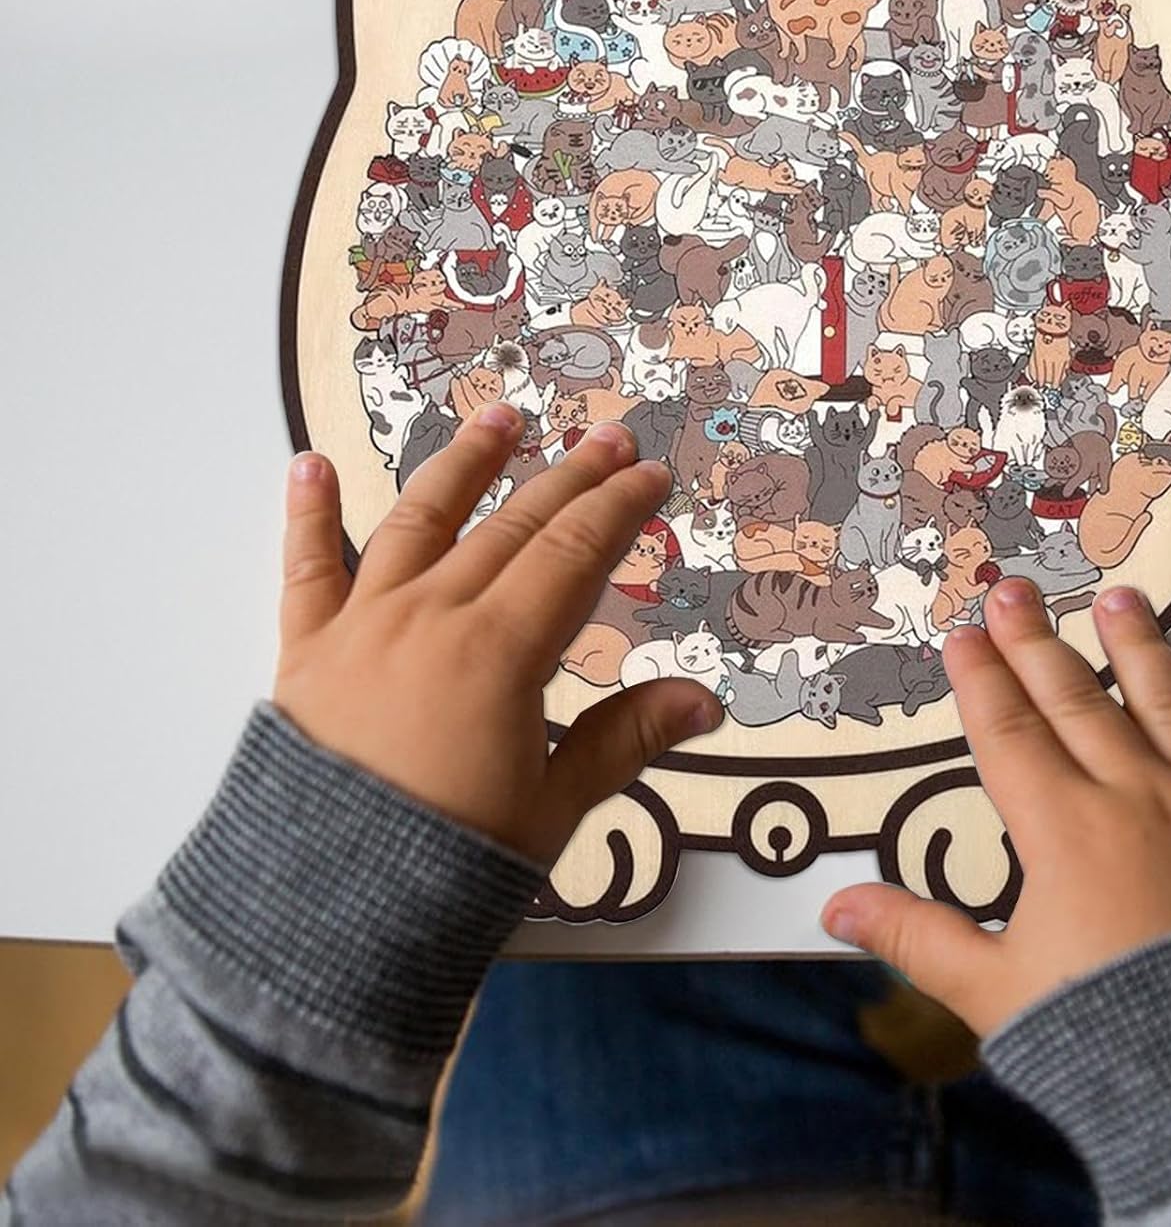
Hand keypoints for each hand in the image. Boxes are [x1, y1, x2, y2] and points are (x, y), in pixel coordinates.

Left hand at [274, 406, 722, 863]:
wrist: (326, 913)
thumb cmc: (451, 865)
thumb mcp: (554, 805)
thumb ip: (625, 741)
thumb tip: (704, 702)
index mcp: (501, 650)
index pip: (575, 553)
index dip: (619, 508)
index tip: (650, 474)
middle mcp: (432, 615)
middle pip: (513, 526)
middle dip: (568, 477)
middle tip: (606, 438)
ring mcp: (363, 624)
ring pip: (420, 521)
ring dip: (464, 465)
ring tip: (499, 418)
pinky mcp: (305, 649)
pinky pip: (306, 568)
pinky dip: (307, 513)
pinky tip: (311, 464)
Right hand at [822, 580, 1170, 1036]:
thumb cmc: (1107, 1037)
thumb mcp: (993, 991)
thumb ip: (915, 938)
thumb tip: (838, 910)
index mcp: (1064, 828)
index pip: (1009, 729)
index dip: (981, 677)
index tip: (964, 634)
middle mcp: (1136, 800)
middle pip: (1078, 699)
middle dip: (1039, 639)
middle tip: (1018, 590)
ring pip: (1169, 706)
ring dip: (1141, 647)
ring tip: (1122, 599)